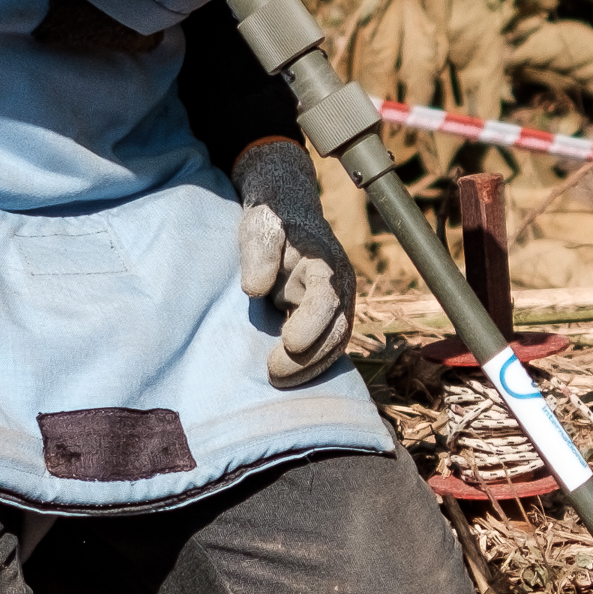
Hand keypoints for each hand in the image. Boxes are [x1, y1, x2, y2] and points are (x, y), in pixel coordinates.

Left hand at [229, 137, 357, 385]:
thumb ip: (259, 253)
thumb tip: (254, 288)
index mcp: (326, 266)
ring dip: (308, 368)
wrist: (285, 212)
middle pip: (335, 331)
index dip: (311, 324)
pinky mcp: (322, 318)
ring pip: (332, 345)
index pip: (326, 300)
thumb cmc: (271, 218)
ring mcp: (334, 306)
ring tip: (276, 381)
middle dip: (308, 358)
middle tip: (274, 374)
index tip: (289, 343)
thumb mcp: (260, 225)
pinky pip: (323, 348)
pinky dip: (308, 366)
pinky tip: (285, 378)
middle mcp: (338, 289)